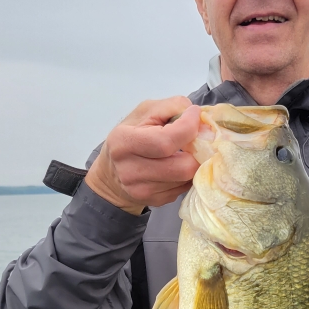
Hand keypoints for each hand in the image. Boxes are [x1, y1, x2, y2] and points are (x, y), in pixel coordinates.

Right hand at [85, 98, 200, 213]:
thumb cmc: (130, 136)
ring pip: (187, 178)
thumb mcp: (144, 112)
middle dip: (197, 150)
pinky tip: (177, 165)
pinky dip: (186, 175)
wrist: (111, 173)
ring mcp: (143, 190)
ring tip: (185, 151)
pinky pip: (184, 188)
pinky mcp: (154, 201)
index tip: (194, 115)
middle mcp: (130, 171)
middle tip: (195, 139)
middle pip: (183, 167)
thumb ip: (170, 106)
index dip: (189, 127)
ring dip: (193, 163)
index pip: (166, 141)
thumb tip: (196, 114)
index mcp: (124, 142)